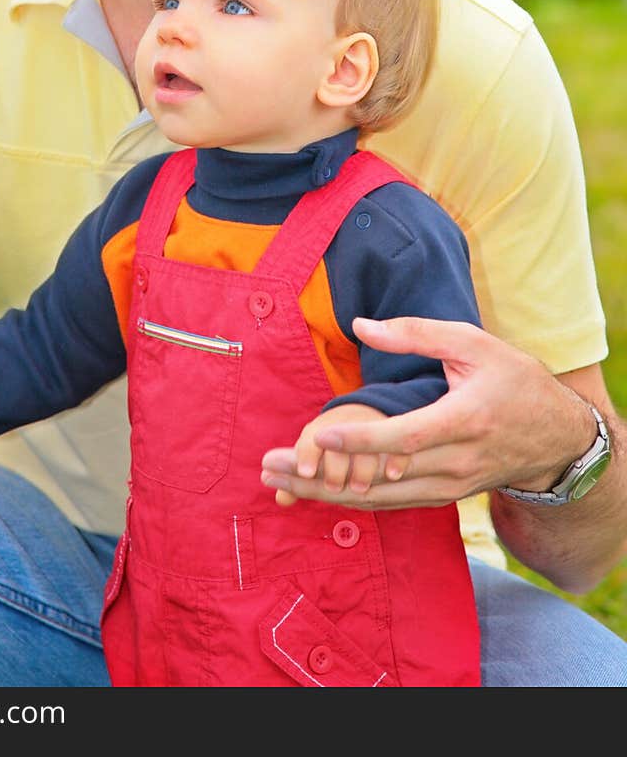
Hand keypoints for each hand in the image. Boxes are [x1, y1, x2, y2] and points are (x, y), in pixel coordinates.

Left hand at [259, 316, 592, 509]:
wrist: (557, 437)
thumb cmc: (514, 380)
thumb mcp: (473, 343)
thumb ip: (416, 334)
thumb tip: (360, 325)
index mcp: (465, 419)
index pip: (407, 437)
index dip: (363, 441)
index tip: (321, 437)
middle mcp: (457, 462)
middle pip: (384, 476)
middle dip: (325, 474)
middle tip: (273, 467)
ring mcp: (452, 486)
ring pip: (384, 499)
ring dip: (329, 493)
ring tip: (280, 483)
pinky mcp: (447, 497)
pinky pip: (395, 504)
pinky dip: (355, 501)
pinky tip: (318, 494)